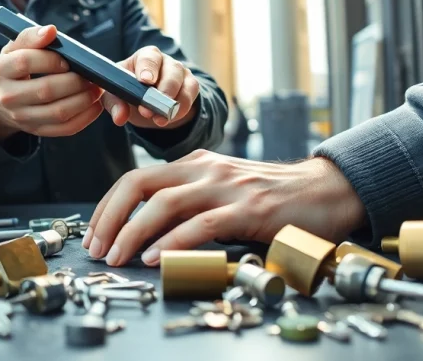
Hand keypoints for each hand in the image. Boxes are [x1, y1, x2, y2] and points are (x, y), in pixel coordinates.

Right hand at [0, 24, 104, 140]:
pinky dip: (86, 117)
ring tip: (96, 89)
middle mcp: (8, 96)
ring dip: (84, 100)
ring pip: (59, 112)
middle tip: (92, 75)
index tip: (68, 59)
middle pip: (46, 90)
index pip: (25, 62)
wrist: (1, 100)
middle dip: (75, 81)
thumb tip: (51, 31)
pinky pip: (65, 129)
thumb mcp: (15, 47)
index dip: (51, 59)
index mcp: (1, 70)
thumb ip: (31, 36)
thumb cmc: (15, 67)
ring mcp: (22, 117)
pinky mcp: (37, 130)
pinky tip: (94, 105)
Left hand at [81, 151, 366, 266]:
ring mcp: (226, 186)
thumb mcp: (223, 192)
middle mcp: (205, 169)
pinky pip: (202, 224)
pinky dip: (174, 242)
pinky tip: (157, 258)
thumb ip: (191, 206)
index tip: (94, 234)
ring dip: (133, 232)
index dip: (108, 206)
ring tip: (118, 257)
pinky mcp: (249, 208)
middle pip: (139, 184)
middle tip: (96, 248)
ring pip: (164, 203)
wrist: (328, 190)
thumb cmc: (274, 198)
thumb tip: (149, 235)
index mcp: (195, 165)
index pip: (136, 178)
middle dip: (109, 217)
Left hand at [101, 45, 199, 128]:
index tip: (145, 81)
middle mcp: (165, 61)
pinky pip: (190, 96)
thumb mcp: (115, 96)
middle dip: (162, 91)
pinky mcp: (190, 86)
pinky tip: (169, 118)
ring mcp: (180, 73)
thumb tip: (120, 117)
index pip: (149, 57)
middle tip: (149, 110)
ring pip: (184, 84)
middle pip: (171, 70)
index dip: (148, 68)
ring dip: (173, 104)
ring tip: (159, 120)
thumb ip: (115, 104)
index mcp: (145, 56)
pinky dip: (181, 110)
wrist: (145, 101)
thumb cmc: (128, 91)